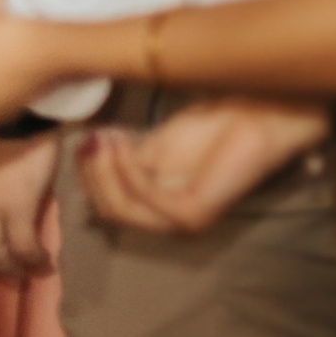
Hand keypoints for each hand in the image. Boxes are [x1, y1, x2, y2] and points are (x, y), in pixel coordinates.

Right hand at [79, 99, 332, 234]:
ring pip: (125, 210)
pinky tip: (126, 142)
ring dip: (108, 170)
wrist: (252, 114)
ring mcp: (186, 222)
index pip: (109, 208)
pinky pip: (149, 199)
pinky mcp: (196, 213)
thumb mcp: (154, 146)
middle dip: (93, 174)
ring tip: (109, 137)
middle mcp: (172, 222)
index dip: (88, 177)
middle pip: (112, 212)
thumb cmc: (210, 127)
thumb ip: (124, 162)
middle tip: (93, 138)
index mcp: (160, 209)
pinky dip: (130, 169)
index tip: (83, 141)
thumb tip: (85, 161)